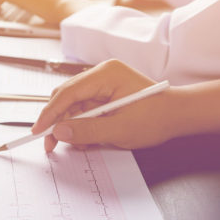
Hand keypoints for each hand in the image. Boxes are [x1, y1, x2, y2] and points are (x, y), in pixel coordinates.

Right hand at [32, 59, 173, 150]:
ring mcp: (104, 85)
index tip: (38, 130)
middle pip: (67, 97)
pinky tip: (88, 140)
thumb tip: (59, 132)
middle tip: (50, 144)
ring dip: (72, 126)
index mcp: (106, 74)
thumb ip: (87, 130)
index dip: (49, 113)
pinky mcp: (107, 95)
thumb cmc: (157, 117)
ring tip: (77, 145)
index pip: (67, 92)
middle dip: (58, 121)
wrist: (180, 115)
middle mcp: (102, 75)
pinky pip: (86, 111)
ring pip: (75, 106)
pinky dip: (83, 126)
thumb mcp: (120, 129)